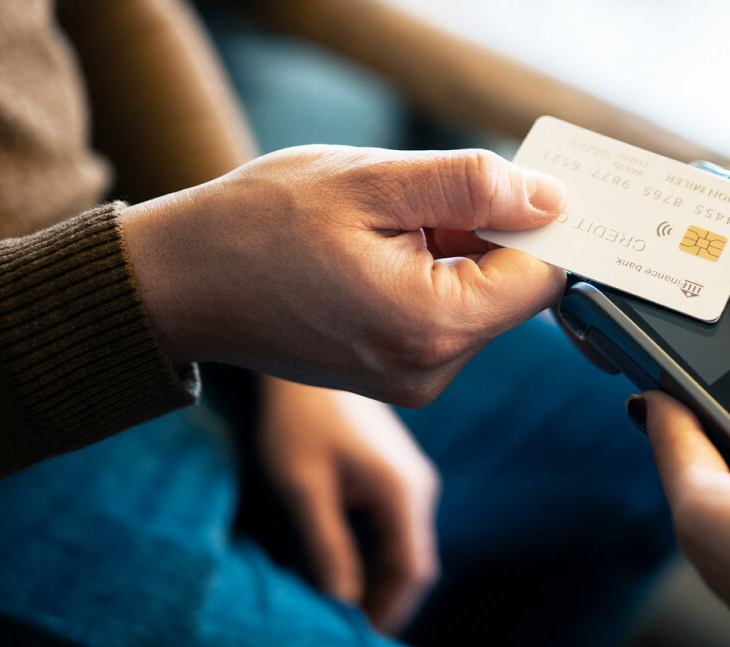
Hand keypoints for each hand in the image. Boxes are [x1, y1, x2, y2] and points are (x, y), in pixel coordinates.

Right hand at [121, 146, 565, 406]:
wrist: (178, 283)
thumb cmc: (259, 225)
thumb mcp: (372, 180)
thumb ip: (472, 186)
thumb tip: (551, 199)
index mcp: (433, 326)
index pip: (542, 275)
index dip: (539, 221)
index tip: (510, 180)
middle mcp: (432, 370)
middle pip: (513, 290)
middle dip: (488, 232)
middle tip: (419, 194)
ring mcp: (414, 382)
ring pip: (479, 300)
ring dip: (454, 250)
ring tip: (380, 225)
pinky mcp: (396, 376)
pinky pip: (444, 316)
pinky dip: (429, 274)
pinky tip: (373, 251)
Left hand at [258, 376, 438, 633]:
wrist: (303, 360)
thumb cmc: (299, 419)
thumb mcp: (304, 488)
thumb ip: (328, 548)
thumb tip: (343, 604)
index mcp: (405, 491)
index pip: (413, 571)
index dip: (389, 611)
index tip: (359, 637)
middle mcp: (419, 487)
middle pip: (413, 564)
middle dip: (383, 602)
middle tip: (345, 630)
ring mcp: (411, 480)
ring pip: (404, 549)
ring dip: (377, 581)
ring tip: (341, 609)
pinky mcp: (395, 475)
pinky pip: (394, 530)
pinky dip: (373, 558)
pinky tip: (343, 570)